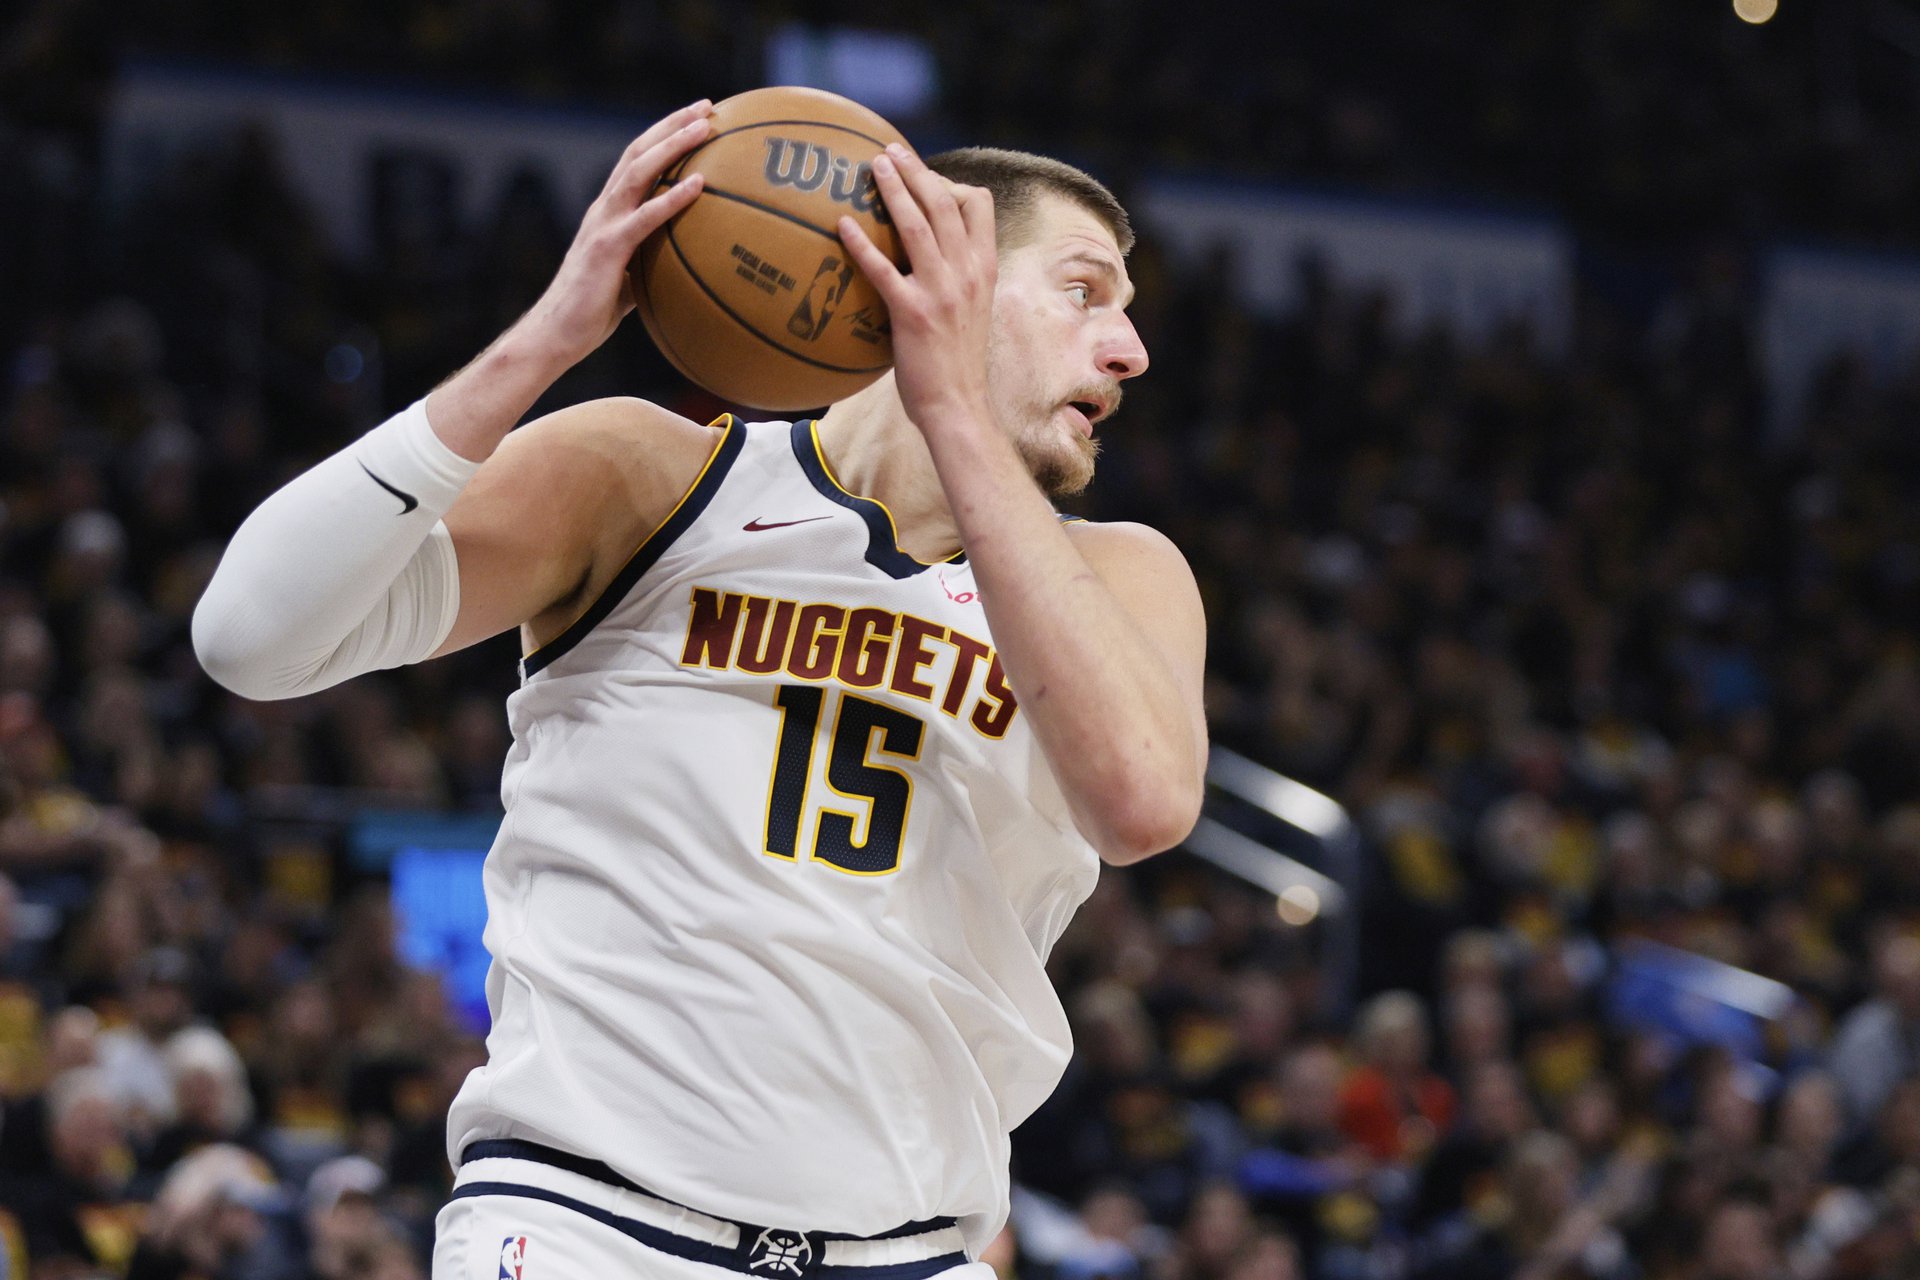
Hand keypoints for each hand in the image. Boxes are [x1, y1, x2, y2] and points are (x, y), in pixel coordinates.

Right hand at [515, 100, 712, 364]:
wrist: (555, 335)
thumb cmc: (591, 313)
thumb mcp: (629, 279)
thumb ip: (651, 261)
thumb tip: (687, 264)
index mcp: (607, 212)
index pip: (636, 161)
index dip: (663, 136)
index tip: (694, 118)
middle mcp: (603, 209)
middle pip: (639, 151)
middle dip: (673, 124)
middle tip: (707, 106)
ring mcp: (603, 225)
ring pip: (640, 171)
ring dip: (674, 145)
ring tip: (705, 128)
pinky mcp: (607, 248)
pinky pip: (645, 217)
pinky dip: (672, 198)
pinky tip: (698, 184)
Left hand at [837, 144, 997, 435]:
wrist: (959, 406)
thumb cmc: (958, 364)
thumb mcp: (973, 312)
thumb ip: (959, 279)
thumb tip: (932, 257)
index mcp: (984, 270)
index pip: (978, 206)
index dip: (950, 182)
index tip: (924, 175)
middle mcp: (967, 274)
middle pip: (944, 204)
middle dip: (916, 170)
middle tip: (890, 150)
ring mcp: (941, 292)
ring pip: (918, 226)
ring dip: (894, 190)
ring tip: (872, 166)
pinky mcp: (913, 314)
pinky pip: (883, 270)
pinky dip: (861, 244)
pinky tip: (841, 225)